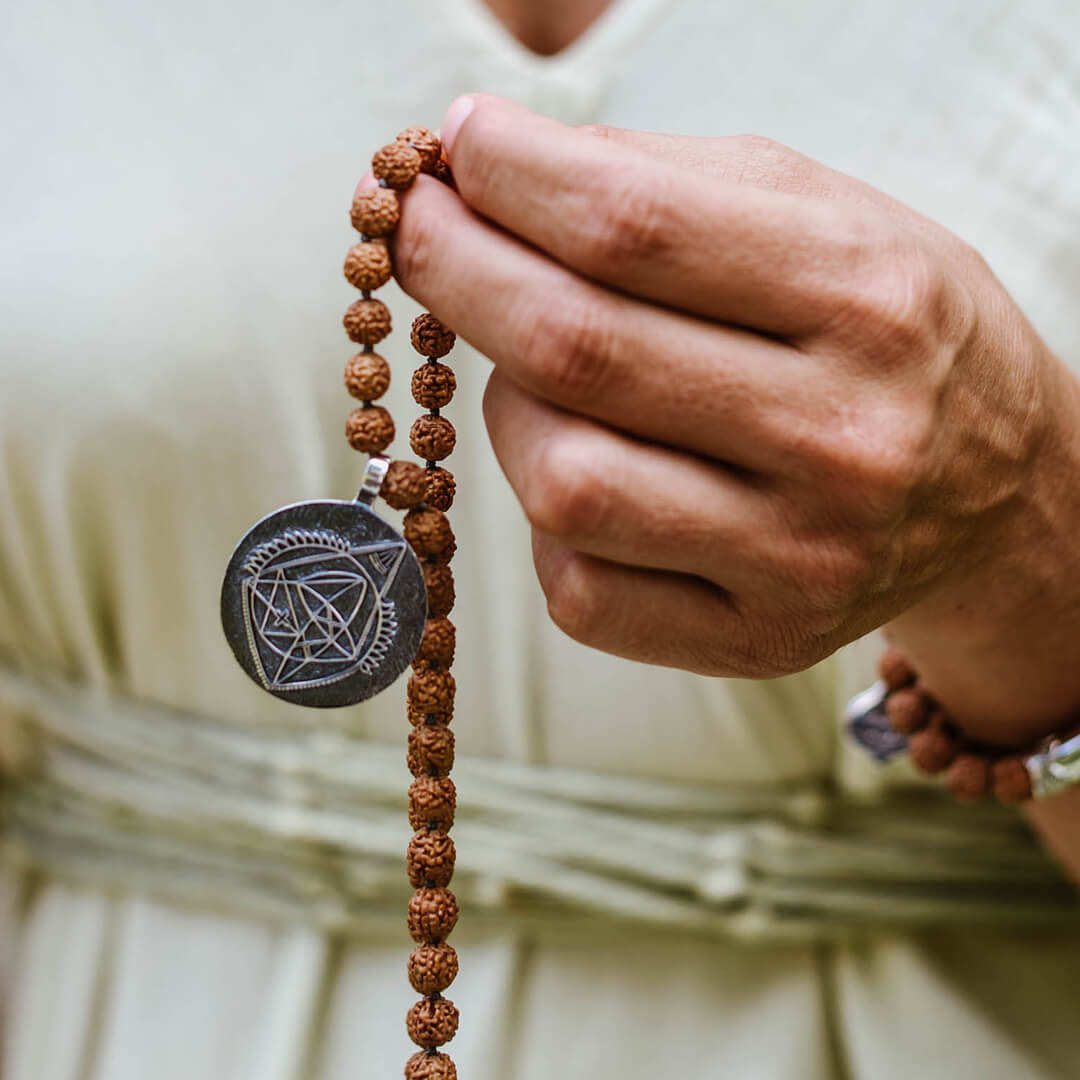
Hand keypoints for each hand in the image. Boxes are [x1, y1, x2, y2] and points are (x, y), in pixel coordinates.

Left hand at [388, 95, 1079, 737]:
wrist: (991, 480)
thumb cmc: (881, 327)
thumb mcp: (814, 212)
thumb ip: (656, 179)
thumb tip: (485, 162)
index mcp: (864, 299)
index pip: (636, 228)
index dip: (509, 182)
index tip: (453, 153)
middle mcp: (841, 439)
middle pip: (578, 353)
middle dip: (459, 275)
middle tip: (420, 237)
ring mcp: (799, 558)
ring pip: (563, 483)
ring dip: (506, 408)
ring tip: (533, 372)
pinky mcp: (761, 640)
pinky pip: (581, 592)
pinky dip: (548, 524)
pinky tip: (585, 474)